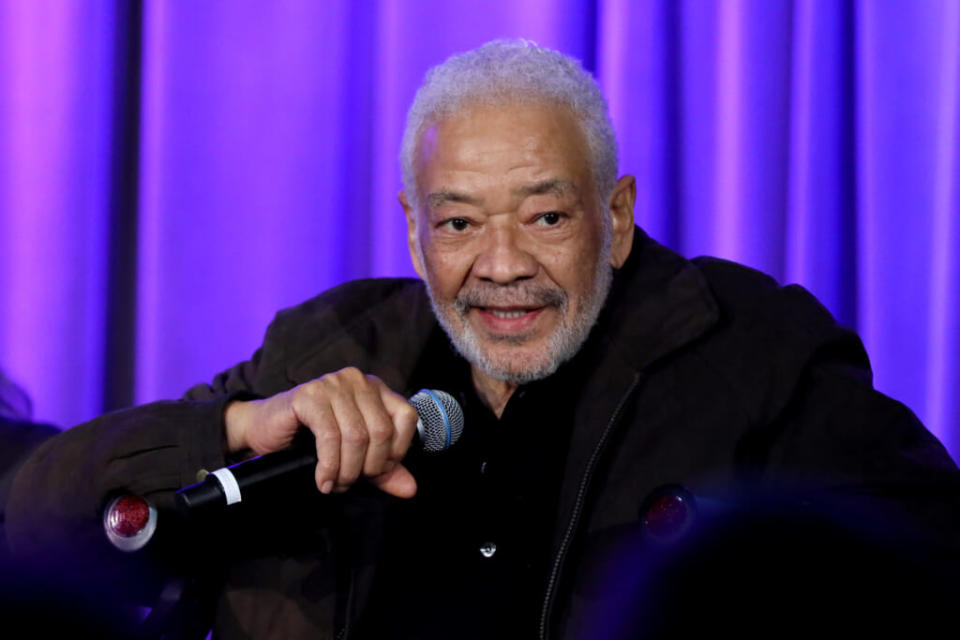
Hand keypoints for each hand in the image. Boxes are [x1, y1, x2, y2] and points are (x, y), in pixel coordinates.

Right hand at [224, 368, 419, 497]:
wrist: (265, 429)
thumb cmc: (312, 439)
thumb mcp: (356, 455)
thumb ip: (384, 470)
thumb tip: (410, 489)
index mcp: (376, 389)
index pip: (406, 418)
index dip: (396, 452)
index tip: (377, 472)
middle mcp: (358, 381)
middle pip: (381, 430)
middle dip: (369, 467)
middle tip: (352, 483)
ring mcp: (333, 384)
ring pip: (357, 436)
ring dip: (347, 470)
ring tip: (337, 485)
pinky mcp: (309, 395)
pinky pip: (330, 436)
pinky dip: (329, 466)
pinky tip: (324, 480)